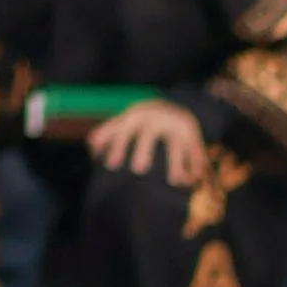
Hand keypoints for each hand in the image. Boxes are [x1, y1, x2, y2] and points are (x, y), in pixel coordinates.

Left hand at [87, 96, 207, 183]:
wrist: (176, 104)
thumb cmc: (142, 119)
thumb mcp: (126, 120)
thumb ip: (107, 132)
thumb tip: (91, 146)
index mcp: (136, 116)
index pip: (124, 130)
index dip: (117, 146)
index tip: (110, 165)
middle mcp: (156, 120)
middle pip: (148, 133)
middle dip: (143, 149)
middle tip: (137, 170)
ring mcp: (176, 127)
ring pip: (176, 145)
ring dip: (175, 163)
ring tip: (174, 182)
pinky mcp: (194, 136)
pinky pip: (196, 152)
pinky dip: (195, 166)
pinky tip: (191, 181)